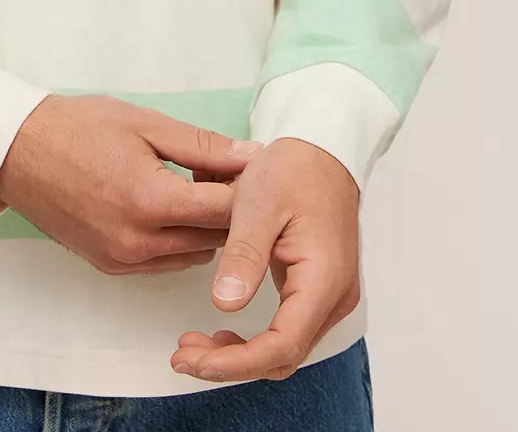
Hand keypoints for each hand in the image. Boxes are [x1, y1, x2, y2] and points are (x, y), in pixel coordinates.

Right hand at [0, 94, 260, 274]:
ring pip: (195, 254)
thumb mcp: (147, 125)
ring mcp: (122, 260)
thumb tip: (253, 157)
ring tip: (195, 190)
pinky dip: (180, 241)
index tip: (255, 172)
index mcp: (150, 202)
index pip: (227, 210)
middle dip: (232, 210)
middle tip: (226, 177)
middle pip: (216, 237)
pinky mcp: (110, 266)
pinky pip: (166, 263)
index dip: (249, 190)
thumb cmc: (80, 128)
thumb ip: (204, 146)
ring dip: (206, 227)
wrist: (18, 151)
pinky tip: (171, 210)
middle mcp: (138, 242)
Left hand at [171, 138, 359, 380]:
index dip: (236, 363)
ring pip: (284, 347)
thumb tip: (225, 304)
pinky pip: (286, 329)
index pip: (281, 345)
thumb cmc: (293, 171)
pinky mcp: (316, 288)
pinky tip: (221, 330)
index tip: (195, 361)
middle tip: (184, 355)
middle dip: (231, 364)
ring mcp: (328, 294)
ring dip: (239, 355)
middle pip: (283, 355)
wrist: (320, 154)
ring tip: (194, 347)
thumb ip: (245, 256)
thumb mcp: (259, 205)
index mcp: (323, 277)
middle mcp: (334, 295)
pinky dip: (252, 339)